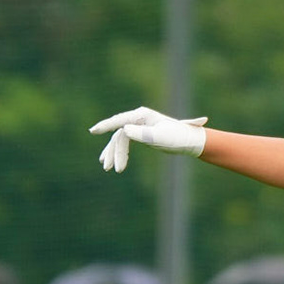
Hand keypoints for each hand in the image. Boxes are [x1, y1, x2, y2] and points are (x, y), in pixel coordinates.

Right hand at [91, 106, 208, 170]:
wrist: (190, 141)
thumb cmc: (177, 138)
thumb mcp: (160, 137)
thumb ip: (142, 133)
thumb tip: (124, 130)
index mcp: (143, 115)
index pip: (120, 121)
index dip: (106, 125)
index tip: (93, 131)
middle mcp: (138, 118)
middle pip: (119, 135)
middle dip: (114, 152)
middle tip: (109, 168)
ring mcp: (138, 125)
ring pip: (120, 139)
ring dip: (113, 153)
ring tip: (107, 168)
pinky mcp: (140, 133)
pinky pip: (124, 141)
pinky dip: (117, 151)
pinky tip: (111, 161)